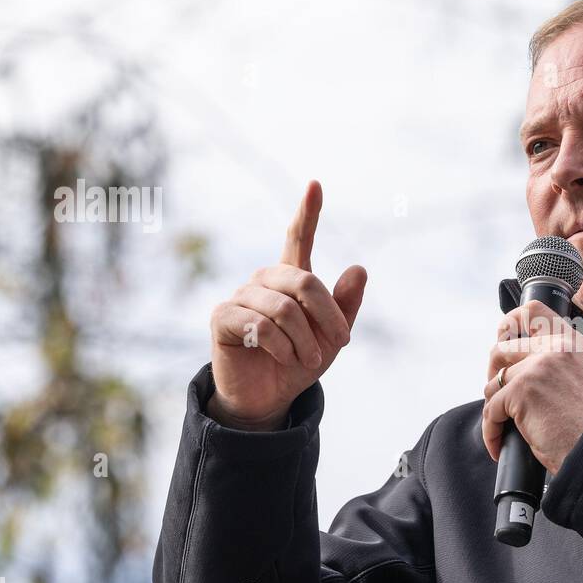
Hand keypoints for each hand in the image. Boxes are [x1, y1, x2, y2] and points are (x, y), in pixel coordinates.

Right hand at [208, 180, 367, 429]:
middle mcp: (263, 280)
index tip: (316, 184)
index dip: (307, 212)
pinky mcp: (222, 318)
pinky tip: (284, 358)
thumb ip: (344, 306)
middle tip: (341, 342)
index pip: (298, 238)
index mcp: (290, 278)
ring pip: (284, 310)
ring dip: (305, 341)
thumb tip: (359, 268)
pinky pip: (262, 327)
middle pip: (304, 280)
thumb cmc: (299, 362)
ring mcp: (241, 296)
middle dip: (328, 315)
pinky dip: (283, 348)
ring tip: (307, 360)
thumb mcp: (331, 337)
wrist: (269, 398)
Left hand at [481, 300, 582, 475]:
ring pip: (493, 382)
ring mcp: (537, 367)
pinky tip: (498, 443)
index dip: (510, 322)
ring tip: (504, 426)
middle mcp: (555, 348)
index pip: (532, 311)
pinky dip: (491, 430)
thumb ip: (555, 362)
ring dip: (494, 407)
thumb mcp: (579, 377)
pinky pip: (491, 408)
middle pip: (501, 347)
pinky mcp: (522, 390)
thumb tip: (517, 359)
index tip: (503, 339)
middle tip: (497, 393)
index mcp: (572, 342)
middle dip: (493, 371)